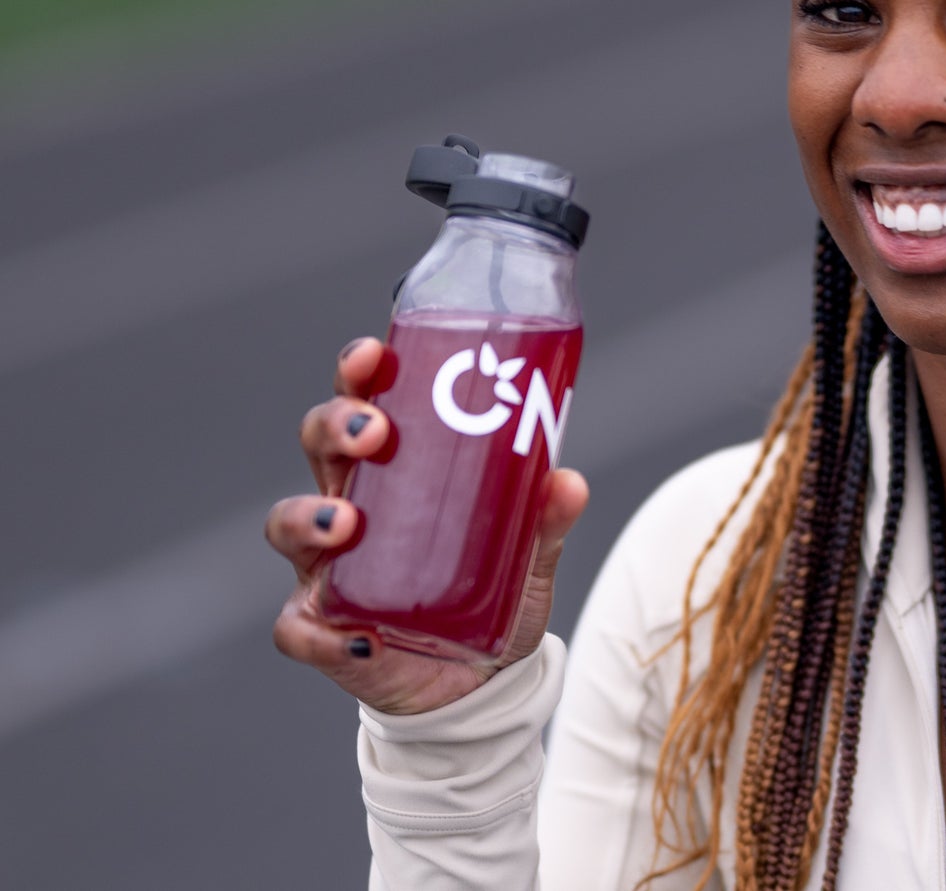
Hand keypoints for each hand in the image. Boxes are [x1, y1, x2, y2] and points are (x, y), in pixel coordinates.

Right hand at [267, 336, 589, 715]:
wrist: (479, 681)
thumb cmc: (493, 594)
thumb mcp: (528, 554)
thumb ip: (544, 520)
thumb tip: (568, 482)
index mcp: (392, 472)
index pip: (363, 405)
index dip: (357, 375)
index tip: (373, 355)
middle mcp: (349, 508)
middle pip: (319, 448)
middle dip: (335, 427)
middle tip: (374, 432)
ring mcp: (326, 569)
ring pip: (288, 525)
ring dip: (309, 517)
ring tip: (346, 525)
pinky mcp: (323, 631)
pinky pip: (297, 629)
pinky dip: (317, 631)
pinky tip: (357, 635)